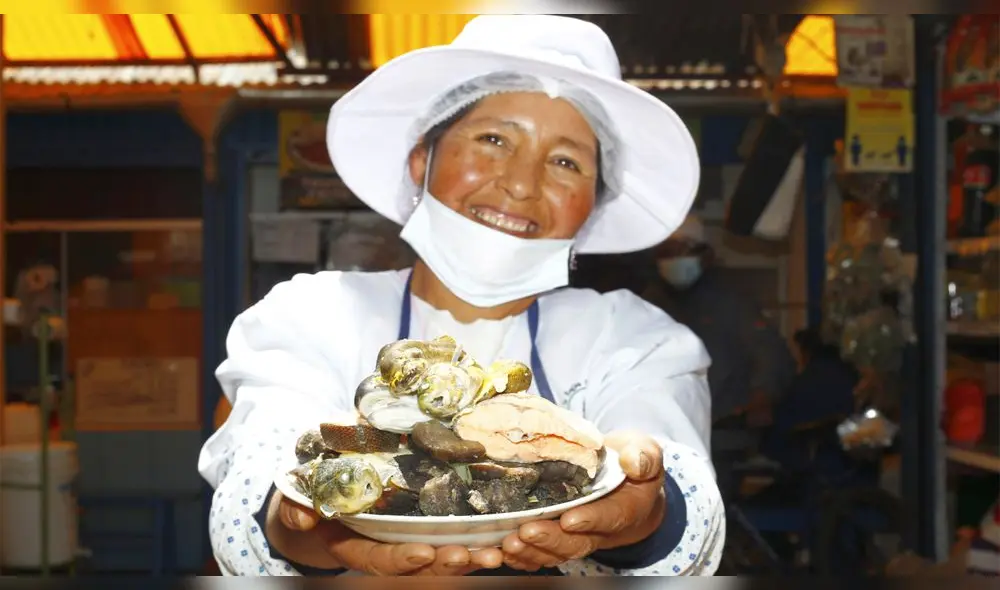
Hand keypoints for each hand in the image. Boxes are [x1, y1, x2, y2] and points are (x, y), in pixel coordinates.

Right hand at [266, 491, 503, 575]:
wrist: (320, 492)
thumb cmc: (312, 490)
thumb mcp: (298, 495)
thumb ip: (299, 506)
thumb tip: (303, 515)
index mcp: (354, 545)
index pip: (379, 560)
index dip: (401, 560)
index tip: (424, 553)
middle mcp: (383, 551)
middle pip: (417, 569)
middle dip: (445, 565)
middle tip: (473, 556)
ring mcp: (406, 543)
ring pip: (439, 560)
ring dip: (467, 559)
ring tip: (494, 554)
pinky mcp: (425, 531)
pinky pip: (451, 542)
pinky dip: (474, 543)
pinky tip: (500, 539)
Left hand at [501, 431, 665, 571]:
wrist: (625, 483)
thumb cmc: (631, 462)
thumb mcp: (644, 450)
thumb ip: (643, 456)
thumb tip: (633, 462)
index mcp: (625, 508)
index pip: (609, 517)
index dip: (590, 520)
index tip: (570, 519)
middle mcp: (600, 529)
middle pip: (576, 542)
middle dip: (550, 539)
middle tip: (526, 531)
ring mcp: (578, 536)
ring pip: (556, 552)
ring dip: (531, 551)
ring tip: (509, 543)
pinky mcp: (559, 537)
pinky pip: (541, 553)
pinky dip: (523, 556)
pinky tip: (502, 551)